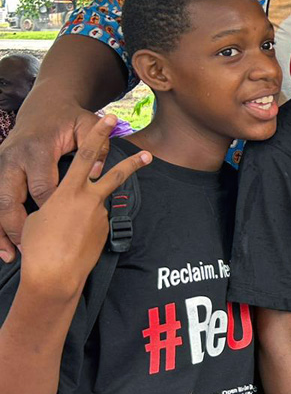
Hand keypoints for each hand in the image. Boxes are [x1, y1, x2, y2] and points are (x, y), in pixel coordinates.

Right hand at [0, 96, 105, 260]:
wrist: (43, 109)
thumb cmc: (67, 119)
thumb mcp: (85, 125)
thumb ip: (96, 147)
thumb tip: (100, 172)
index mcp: (36, 150)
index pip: (43, 187)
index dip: (51, 210)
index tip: (57, 231)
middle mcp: (15, 159)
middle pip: (9, 199)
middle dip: (14, 227)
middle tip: (21, 251)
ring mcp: (4, 166)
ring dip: (0, 231)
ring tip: (8, 256)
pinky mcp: (1, 173)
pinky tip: (3, 247)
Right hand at [18, 115, 149, 300]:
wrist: (55, 274)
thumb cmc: (39, 245)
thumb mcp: (38, 217)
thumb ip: (55, 203)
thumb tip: (64, 204)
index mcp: (68, 191)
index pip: (87, 155)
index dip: (99, 135)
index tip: (111, 119)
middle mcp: (89, 200)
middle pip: (116, 175)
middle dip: (133, 163)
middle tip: (148, 154)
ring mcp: (99, 216)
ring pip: (98, 204)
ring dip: (85, 214)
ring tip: (67, 233)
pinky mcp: (104, 231)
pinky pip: (94, 224)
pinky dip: (84, 229)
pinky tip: (72, 244)